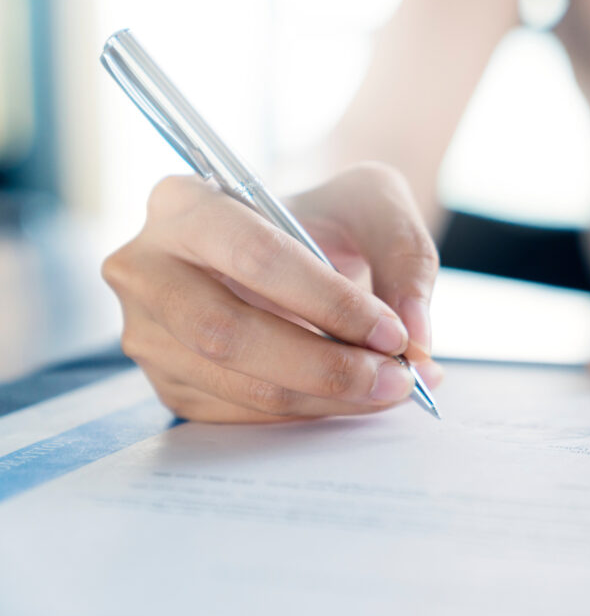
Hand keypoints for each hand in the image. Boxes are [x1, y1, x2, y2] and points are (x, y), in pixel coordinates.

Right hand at [102, 162, 441, 421]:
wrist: (300, 241)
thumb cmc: (331, 213)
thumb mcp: (377, 204)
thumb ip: (405, 258)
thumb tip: (416, 338)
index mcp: (185, 201)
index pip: (254, 256)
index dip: (329, 302)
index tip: (393, 333)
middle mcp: (147, 266)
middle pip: (227, 332)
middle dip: (324, 365)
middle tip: (397, 378)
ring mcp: (149, 331)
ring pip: (237, 383)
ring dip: (325, 397)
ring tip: (390, 388)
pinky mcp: (171, 380)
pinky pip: (241, 414)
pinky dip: (308, 413)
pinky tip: (354, 397)